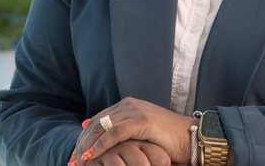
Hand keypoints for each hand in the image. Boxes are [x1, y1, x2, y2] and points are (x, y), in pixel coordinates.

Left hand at [73, 97, 194, 164]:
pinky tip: (92, 156)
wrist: (190, 138)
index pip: (98, 120)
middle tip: (73, 160)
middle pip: (96, 122)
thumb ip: (122, 135)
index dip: (84, 137)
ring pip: (102, 127)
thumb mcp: (140, 136)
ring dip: (88, 145)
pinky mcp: (141, 120)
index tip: (76, 154)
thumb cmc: (167, 141)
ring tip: (79, 160)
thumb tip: (101, 143)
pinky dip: (101, 145)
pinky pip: (114, 133)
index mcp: (128, 105)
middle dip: (82, 142)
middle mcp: (129, 104)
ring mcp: (135, 110)